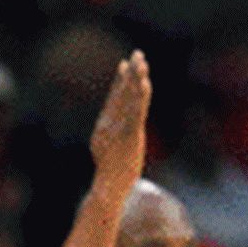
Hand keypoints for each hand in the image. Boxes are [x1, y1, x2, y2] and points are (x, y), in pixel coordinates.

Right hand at [88, 50, 151, 196]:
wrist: (108, 192)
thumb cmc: (109, 182)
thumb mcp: (108, 161)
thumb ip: (110, 149)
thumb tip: (112, 145)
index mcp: (102, 130)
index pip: (112, 100)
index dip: (119, 82)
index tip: (125, 65)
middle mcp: (108, 126)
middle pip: (121, 95)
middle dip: (130, 74)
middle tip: (137, 54)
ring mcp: (118, 130)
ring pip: (129, 99)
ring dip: (136, 78)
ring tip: (142, 61)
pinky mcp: (129, 135)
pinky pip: (136, 110)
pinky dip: (139, 95)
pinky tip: (145, 82)